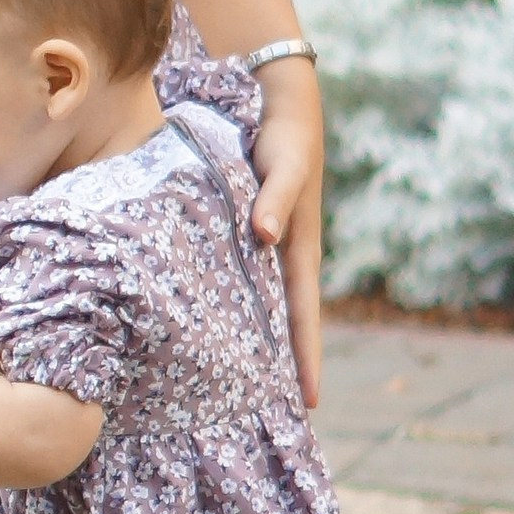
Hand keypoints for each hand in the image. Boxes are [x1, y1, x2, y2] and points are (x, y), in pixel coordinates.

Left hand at [249, 57, 323, 408]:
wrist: (273, 100)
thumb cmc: (285, 136)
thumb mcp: (284, 165)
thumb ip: (275, 199)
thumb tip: (266, 237)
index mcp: (298, 250)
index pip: (303, 317)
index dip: (305, 360)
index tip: (310, 404)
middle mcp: (281, 255)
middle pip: (280, 321)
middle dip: (279, 365)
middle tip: (268, 413)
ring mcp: (261, 245)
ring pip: (256, 304)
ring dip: (251, 340)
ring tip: (235, 383)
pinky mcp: (238, 229)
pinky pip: (233, 278)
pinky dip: (227, 304)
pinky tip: (203, 323)